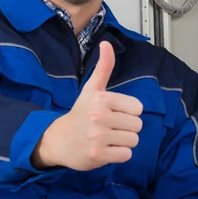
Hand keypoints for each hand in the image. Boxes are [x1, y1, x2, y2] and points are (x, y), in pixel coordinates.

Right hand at [33, 41, 142, 170]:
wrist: (59, 139)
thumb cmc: (81, 113)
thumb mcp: (92, 89)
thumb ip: (104, 67)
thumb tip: (107, 43)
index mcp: (102, 98)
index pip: (138, 108)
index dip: (128, 111)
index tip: (113, 112)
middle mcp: (99, 116)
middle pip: (137, 125)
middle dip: (127, 127)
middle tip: (110, 126)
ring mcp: (99, 137)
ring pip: (133, 141)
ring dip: (123, 141)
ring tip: (108, 138)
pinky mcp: (98, 155)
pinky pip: (126, 155)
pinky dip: (119, 154)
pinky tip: (106, 149)